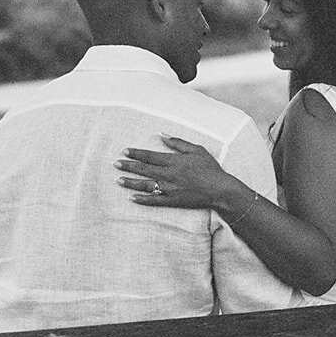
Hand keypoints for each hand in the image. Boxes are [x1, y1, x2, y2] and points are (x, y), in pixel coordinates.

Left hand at [116, 137, 235, 208]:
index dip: (136, 153)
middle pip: (144, 169)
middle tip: (115, 164)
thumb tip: (162, 135)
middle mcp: (169, 174)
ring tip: (118, 180)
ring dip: (130, 182)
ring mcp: (170, 188)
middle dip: (128, 166)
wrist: (220, 189)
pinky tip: (132, 198)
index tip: (124, 151)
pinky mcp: (173, 200)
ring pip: (145, 185)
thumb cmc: (210, 168)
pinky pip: (154, 200)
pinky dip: (142, 199)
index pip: (150, 156)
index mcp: (174, 161)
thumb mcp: (196, 149)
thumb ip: (178, 142)